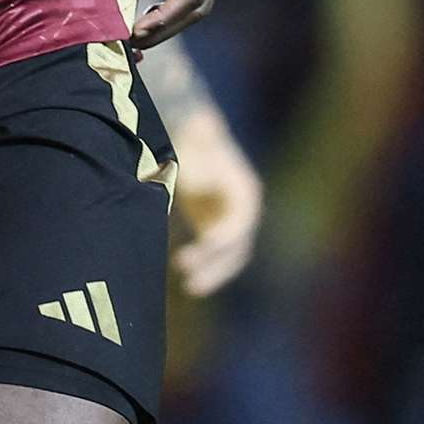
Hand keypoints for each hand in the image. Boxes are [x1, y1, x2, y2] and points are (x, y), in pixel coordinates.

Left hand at [165, 100, 262, 295]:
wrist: (193, 136)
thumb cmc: (190, 148)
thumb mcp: (190, 162)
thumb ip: (187, 181)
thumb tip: (177, 199)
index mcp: (244, 192)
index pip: (238, 224)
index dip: (221, 241)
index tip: (202, 251)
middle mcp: (246, 208)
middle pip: (238, 246)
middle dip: (217, 266)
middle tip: (192, 282)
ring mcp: (235, 218)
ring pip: (231, 254)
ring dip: (214, 271)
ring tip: (190, 286)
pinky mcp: (219, 225)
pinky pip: (218, 253)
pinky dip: (207, 264)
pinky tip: (187, 270)